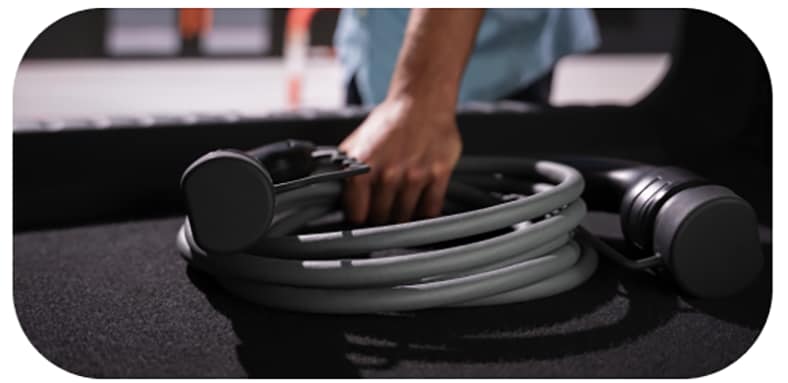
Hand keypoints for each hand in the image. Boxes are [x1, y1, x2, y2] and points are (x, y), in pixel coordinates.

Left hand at [339, 97, 461, 224]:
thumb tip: (334, 193)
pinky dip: (424, 215)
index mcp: (363, 167)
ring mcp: (415, 175)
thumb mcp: (357, 142)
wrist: (422, 100)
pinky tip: (419, 208)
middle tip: (382, 213)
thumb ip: (347, 169)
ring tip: (399, 210)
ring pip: (405, 217)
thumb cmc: (390, 121)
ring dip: (401, 218)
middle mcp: (389, 173)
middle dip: (380, 218)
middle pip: (381, 218)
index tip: (362, 218)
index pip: (357, 214)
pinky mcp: (439, 174)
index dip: (359, 218)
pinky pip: (430, 210)